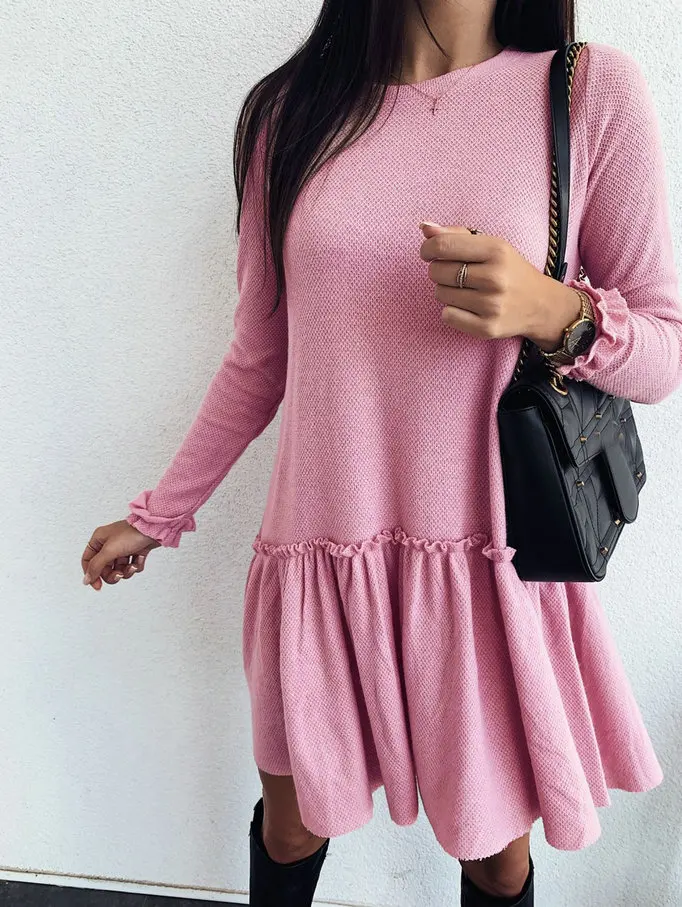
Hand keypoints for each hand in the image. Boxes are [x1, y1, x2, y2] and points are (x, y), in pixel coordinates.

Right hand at [81, 520, 161, 590]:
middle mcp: (109, 544)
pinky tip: (140, 558)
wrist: (154, 530)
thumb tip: (87, 579)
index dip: (91, 574)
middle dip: (113, 574)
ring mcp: (123, 548)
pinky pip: (132, 566)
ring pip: (119, 569)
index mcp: (99, 539)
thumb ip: (96, 566)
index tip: (97, 585)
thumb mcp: (109, 551)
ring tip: (132, 566)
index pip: (88, 561)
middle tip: (119, 574)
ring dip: (126, 571)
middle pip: (104, 568)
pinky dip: (136, 565)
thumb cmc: (131, 533)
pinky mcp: (135, 551)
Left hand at [419, 222, 581, 351]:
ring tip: (466, 290)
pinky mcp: (487, 327)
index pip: (442, 246)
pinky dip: (451, 312)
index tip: (429, 253)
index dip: (427, 249)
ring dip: (446, 291)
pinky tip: (468, 307)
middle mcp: (494, 277)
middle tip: (455, 274)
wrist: (541, 305)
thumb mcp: (491, 246)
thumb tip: (424, 227)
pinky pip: (447, 316)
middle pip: (437, 271)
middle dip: (439, 271)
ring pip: (440, 294)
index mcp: (496, 250)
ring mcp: (491, 305)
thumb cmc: (509, 271)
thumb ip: (456, 235)